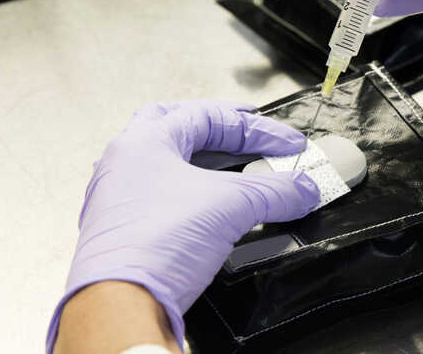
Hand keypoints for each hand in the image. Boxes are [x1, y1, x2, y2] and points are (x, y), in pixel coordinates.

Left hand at [46, 100, 318, 351]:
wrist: (120, 305)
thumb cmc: (153, 245)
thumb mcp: (233, 206)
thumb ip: (275, 191)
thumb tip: (303, 189)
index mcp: (143, 142)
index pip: (210, 117)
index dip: (258, 130)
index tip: (287, 146)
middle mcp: (125, 164)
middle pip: (178, 127)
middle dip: (218, 127)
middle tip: (248, 128)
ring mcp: (120, 198)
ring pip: (168, 164)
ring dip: (205, 162)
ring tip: (237, 167)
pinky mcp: (126, 231)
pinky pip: (163, 198)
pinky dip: (194, 193)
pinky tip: (213, 206)